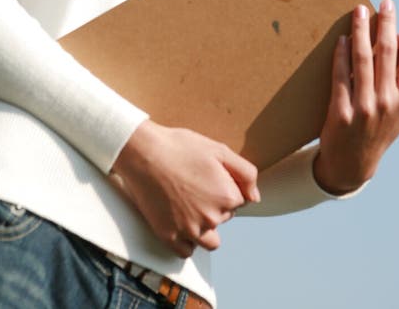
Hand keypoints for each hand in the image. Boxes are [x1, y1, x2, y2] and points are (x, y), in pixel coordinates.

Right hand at [110, 119, 259, 257]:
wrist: (143, 152)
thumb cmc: (180, 147)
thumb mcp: (219, 150)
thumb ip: (246, 173)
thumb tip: (255, 198)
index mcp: (227, 196)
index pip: (239, 200)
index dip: (225, 185)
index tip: (208, 175)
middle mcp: (211, 218)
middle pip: (224, 218)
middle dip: (215, 204)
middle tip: (195, 184)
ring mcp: (189, 230)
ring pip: (210, 241)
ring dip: (205, 227)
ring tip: (190, 206)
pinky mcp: (169, 236)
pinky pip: (187, 251)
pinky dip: (187, 241)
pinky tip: (180, 221)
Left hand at [314, 0, 398, 194]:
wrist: (352, 164)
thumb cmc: (380, 132)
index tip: (396, 25)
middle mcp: (389, 103)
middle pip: (389, 52)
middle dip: (386, 23)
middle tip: (383, 3)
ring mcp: (364, 107)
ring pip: (363, 58)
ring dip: (360, 30)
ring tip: (358, 12)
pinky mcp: (341, 111)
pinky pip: (341, 74)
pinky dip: (341, 53)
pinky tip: (341, 40)